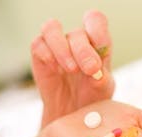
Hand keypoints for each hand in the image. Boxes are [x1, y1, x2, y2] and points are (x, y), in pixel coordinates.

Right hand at [31, 10, 113, 126]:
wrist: (73, 111)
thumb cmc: (92, 95)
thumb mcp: (102, 89)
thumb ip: (102, 79)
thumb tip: (96, 71)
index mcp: (97, 42)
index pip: (95, 21)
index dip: (98, 33)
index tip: (101, 57)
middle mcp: (77, 39)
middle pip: (77, 32)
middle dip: (84, 51)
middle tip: (90, 70)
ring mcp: (57, 43)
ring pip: (52, 29)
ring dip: (62, 49)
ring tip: (72, 69)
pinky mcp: (40, 52)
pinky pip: (38, 44)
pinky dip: (47, 55)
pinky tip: (56, 70)